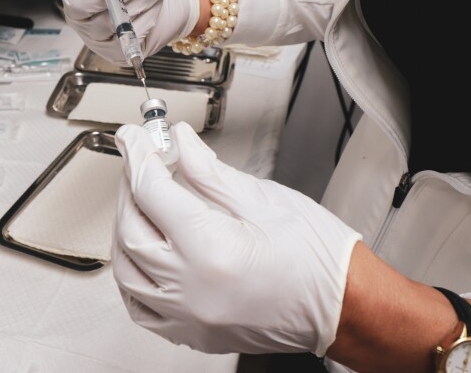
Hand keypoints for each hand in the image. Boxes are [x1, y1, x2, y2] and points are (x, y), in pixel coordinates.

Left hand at [112, 122, 361, 355]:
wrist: (346, 308)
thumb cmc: (318, 259)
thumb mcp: (263, 199)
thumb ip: (210, 173)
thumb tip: (180, 144)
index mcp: (211, 249)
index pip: (151, 192)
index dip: (138, 157)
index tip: (134, 137)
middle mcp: (192, 289)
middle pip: (131, 229)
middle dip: (129, 188)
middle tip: (141, 162)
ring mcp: (189, 317)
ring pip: (127, 271)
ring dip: (124, 231)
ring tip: (140, 202)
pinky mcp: (193, 333)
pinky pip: (141, 308)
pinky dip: (132, 277)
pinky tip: (140, 254)